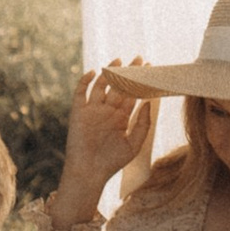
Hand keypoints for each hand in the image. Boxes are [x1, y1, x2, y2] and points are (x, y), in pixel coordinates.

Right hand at [48, 66, 152, 229]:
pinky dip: (85, 81)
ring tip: (119, 60)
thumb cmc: (112, 162)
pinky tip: (93, 72)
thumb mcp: (133, 144)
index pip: (133, 95)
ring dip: (109, 73)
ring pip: (101, 86)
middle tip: (139, 58)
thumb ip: (142, 123)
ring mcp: (93, 110)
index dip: (141, 82)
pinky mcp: (78, 112)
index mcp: (121, 118)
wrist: (89, 172)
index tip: (150, 69)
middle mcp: (108, 111)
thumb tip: (149, 102)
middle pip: (119, 87)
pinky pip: (80, 92)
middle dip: (129, 73)